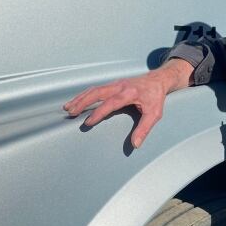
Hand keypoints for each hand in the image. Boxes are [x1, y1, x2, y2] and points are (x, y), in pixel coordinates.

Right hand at [63, 59, 193, 147]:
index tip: (88, 122)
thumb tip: (135, 145)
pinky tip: (76, 102)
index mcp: (130, 93)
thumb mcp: (154, 114)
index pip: (111, 103)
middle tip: (70, 112)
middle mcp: (120, 86)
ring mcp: (115, 83)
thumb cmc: (155, 98)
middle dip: (82, 101)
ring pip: (94, 89)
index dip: (99, 112)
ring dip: (80, 98)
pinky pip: (96, 88)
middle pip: (97, 92)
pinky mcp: (112, 84)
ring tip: (67, 108)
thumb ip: (144, 129)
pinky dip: (84, 95)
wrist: (158, 80)